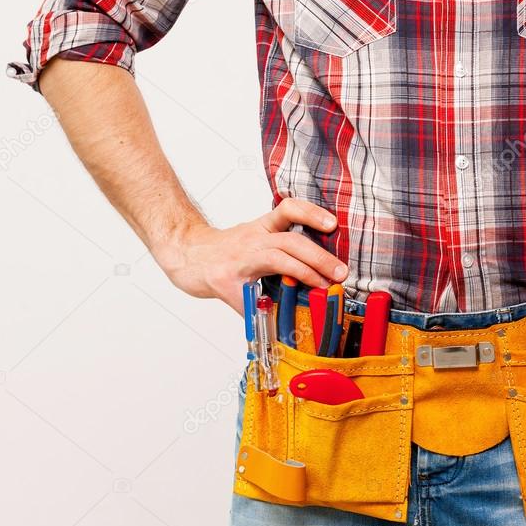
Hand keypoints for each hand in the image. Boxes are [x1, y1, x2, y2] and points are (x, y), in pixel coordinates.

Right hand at [152, 198, 347, 312]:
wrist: (185, 254)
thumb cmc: (225, 251)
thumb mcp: (254, 239)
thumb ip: (281, 252)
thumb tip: (318, 278)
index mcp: (263, 228)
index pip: (288, 209)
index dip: (311, 213)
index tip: (332, 224)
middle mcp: (253, 239)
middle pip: (291, 240)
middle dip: (319, 256)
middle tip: (340, 272)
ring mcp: (239, 259)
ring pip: (277, 258)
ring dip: (304, 272)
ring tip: (322, 285)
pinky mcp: (225, 280)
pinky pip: (250, 295)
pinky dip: (265, 307)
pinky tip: (277, 317)